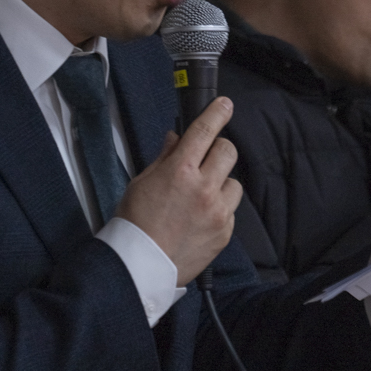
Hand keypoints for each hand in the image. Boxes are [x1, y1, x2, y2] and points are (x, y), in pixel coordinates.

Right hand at [117, 97, 242, 285]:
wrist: (141, 265)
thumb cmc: (135, 224)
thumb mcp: (142, 183)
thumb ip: (165, 158)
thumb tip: (177, 138)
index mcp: (180, 171)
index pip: (205, 131)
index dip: (217, 113)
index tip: (225, 105)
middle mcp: (204, 188)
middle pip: (228, 152)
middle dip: (218, 150)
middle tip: (206, 159)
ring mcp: (218, 212)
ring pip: (234, 183)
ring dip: (221, 184)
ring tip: (201, 197)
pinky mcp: (225, 232)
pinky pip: (231, 210)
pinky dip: (220, 210)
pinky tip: (200, 219)